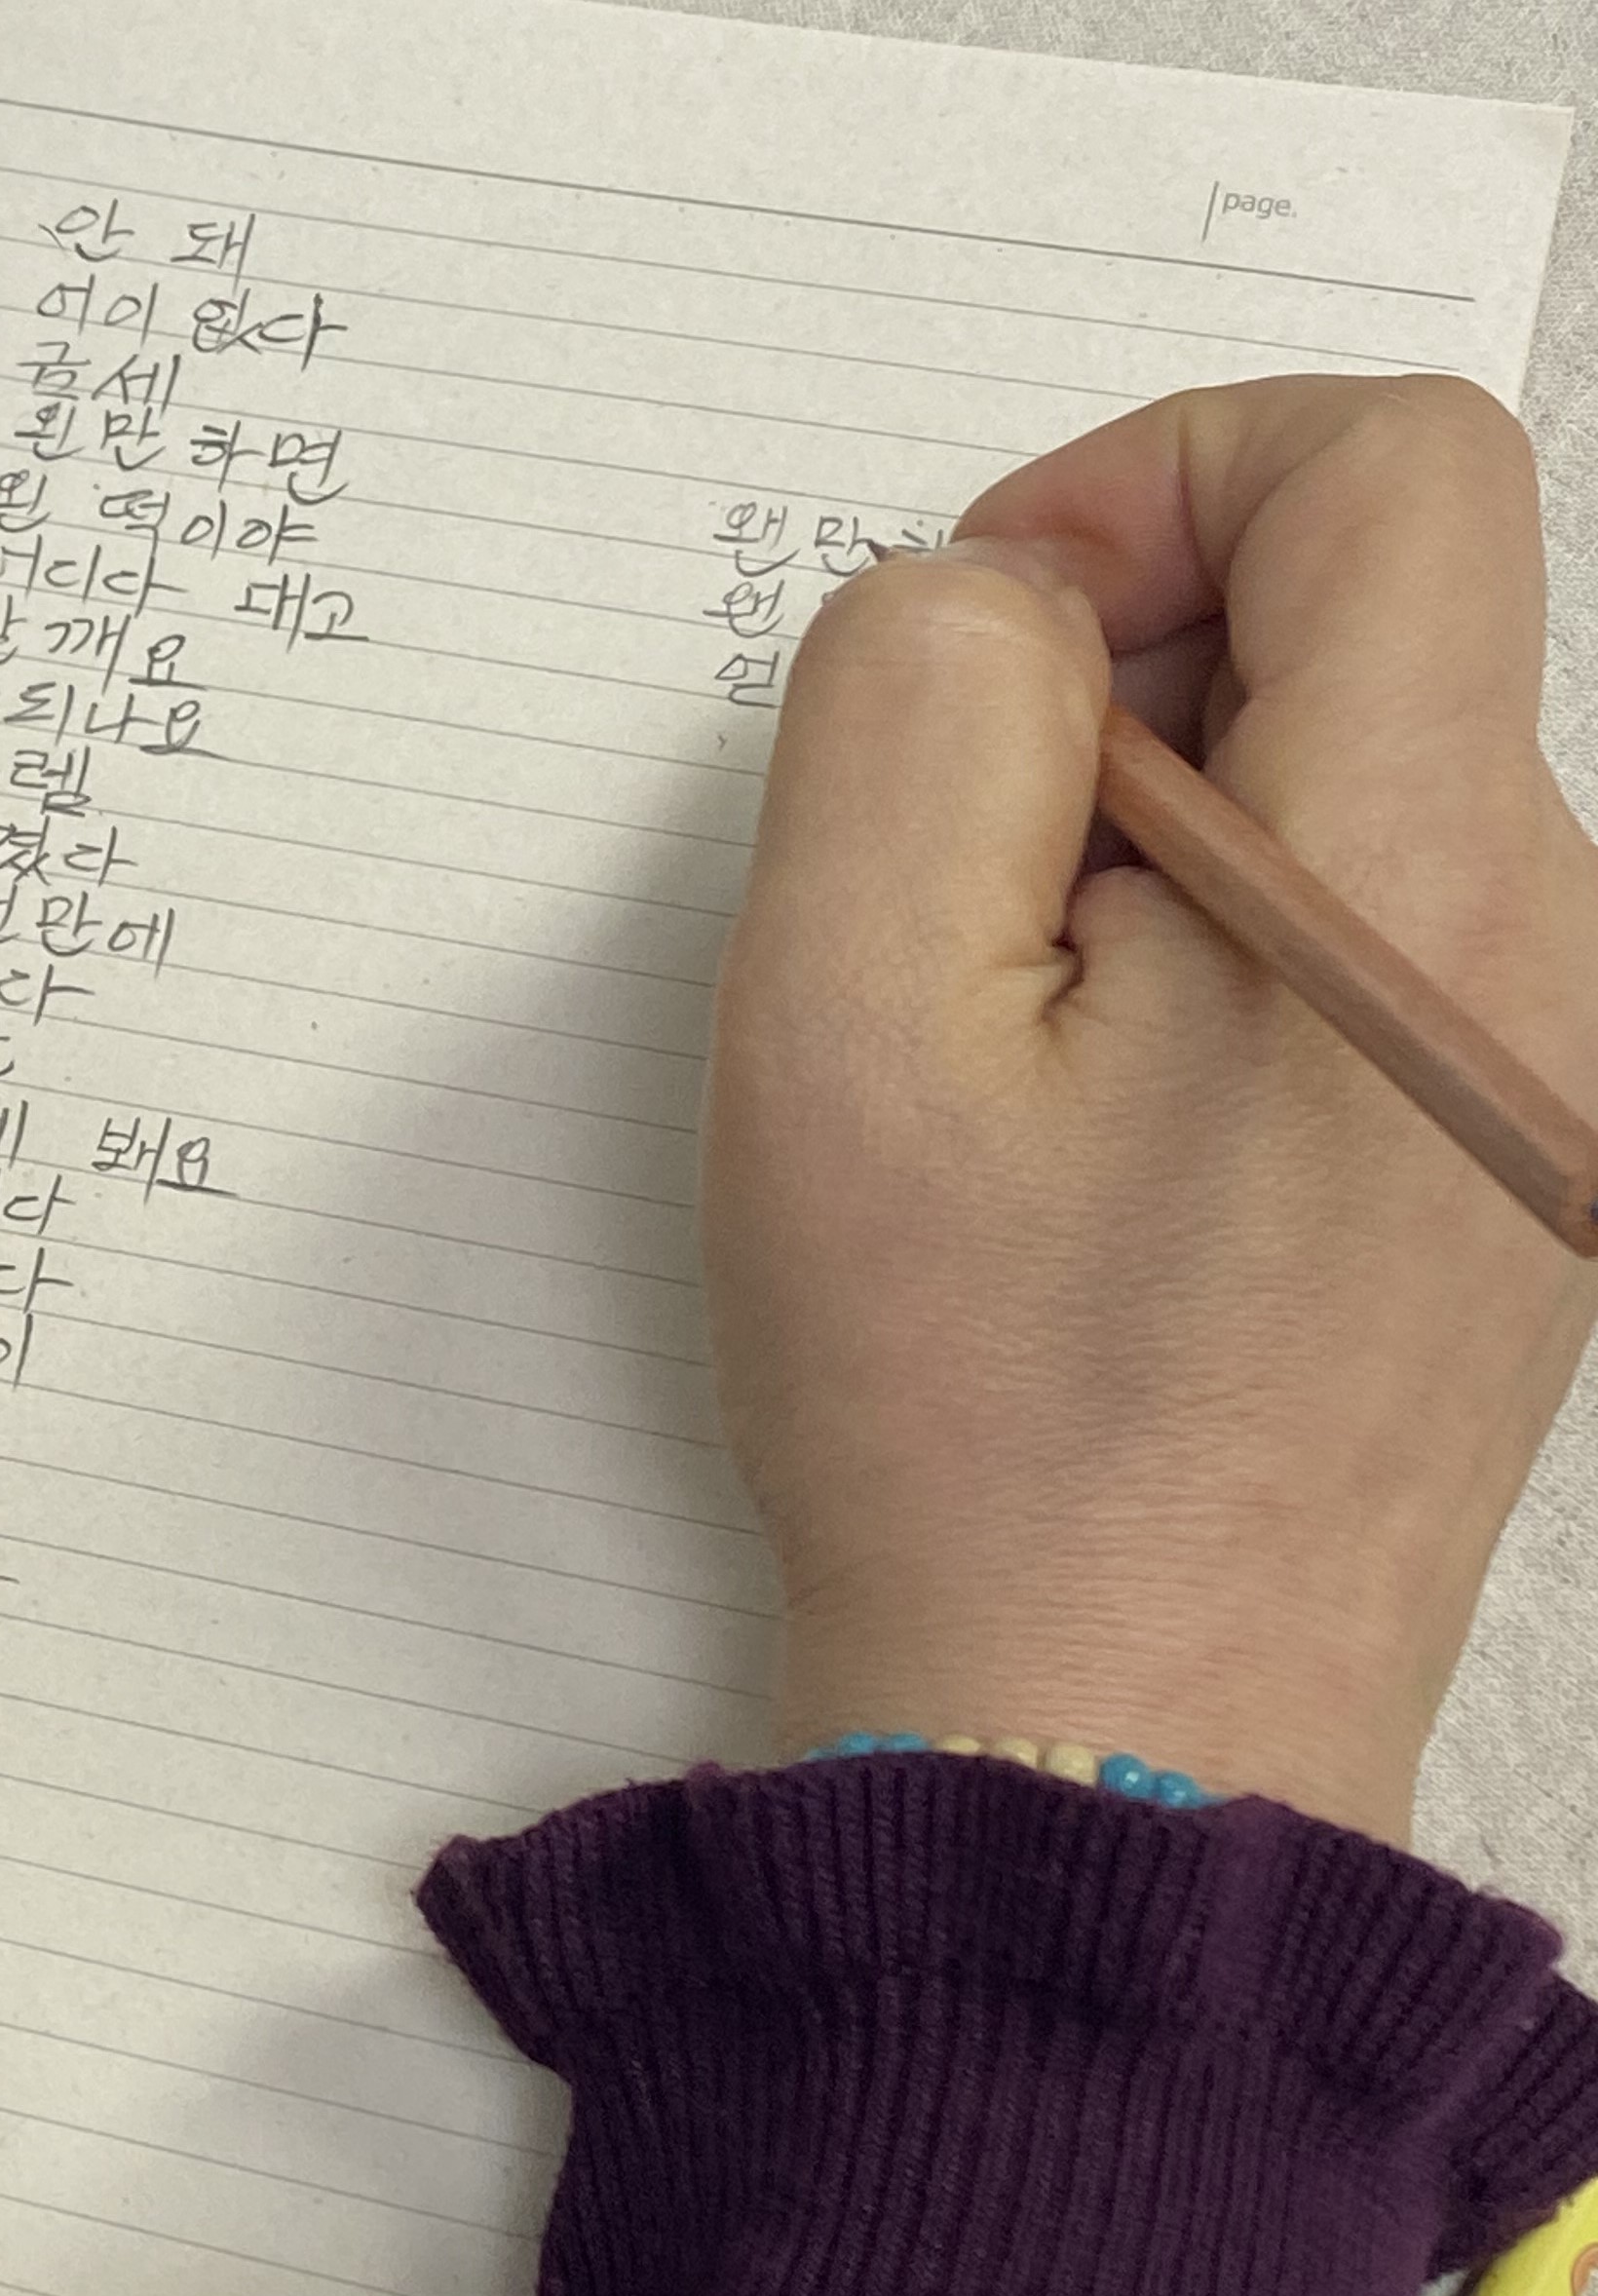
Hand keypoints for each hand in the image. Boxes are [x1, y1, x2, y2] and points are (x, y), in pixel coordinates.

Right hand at [706, 376, 1597, 1842]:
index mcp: (1419, 882)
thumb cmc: (970, 1416)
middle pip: (1371, 628)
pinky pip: (1364, 947)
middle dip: (1129, 689)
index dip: (1158, 472)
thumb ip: (914, 705)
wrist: (1108, 1750)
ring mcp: (1552, 1074)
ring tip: (1016, 1061)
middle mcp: (1556, 955)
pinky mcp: (1508, 1170)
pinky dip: (1209, 965)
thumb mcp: (845, 1014)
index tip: (1003, 639)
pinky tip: (1096, 1145)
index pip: (1390, 466)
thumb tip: (1004, 599)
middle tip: (954, 907)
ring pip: (1356, 792)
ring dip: (1155, 847)